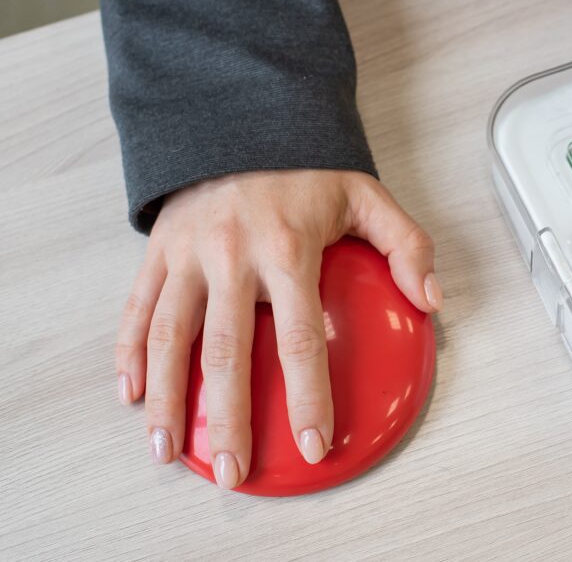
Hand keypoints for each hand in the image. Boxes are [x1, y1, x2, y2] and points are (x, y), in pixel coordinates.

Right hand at [114, 169, 440, 487]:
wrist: (242, 113)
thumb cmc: (308, 166)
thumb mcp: (367, 196)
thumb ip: (406, 245)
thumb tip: (430, 298)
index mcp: (287, 248)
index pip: (299, 338)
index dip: (307, 395)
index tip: (311, 442)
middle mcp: (231, 255)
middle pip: (226, 352)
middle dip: (228, 418)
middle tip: (234, 471)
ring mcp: (188, 253)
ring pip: (170, 338)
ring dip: (166, 398)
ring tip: (165, 449)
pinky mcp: (158, 249)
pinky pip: (138, 307)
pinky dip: (129, 352)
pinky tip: (129, 392)